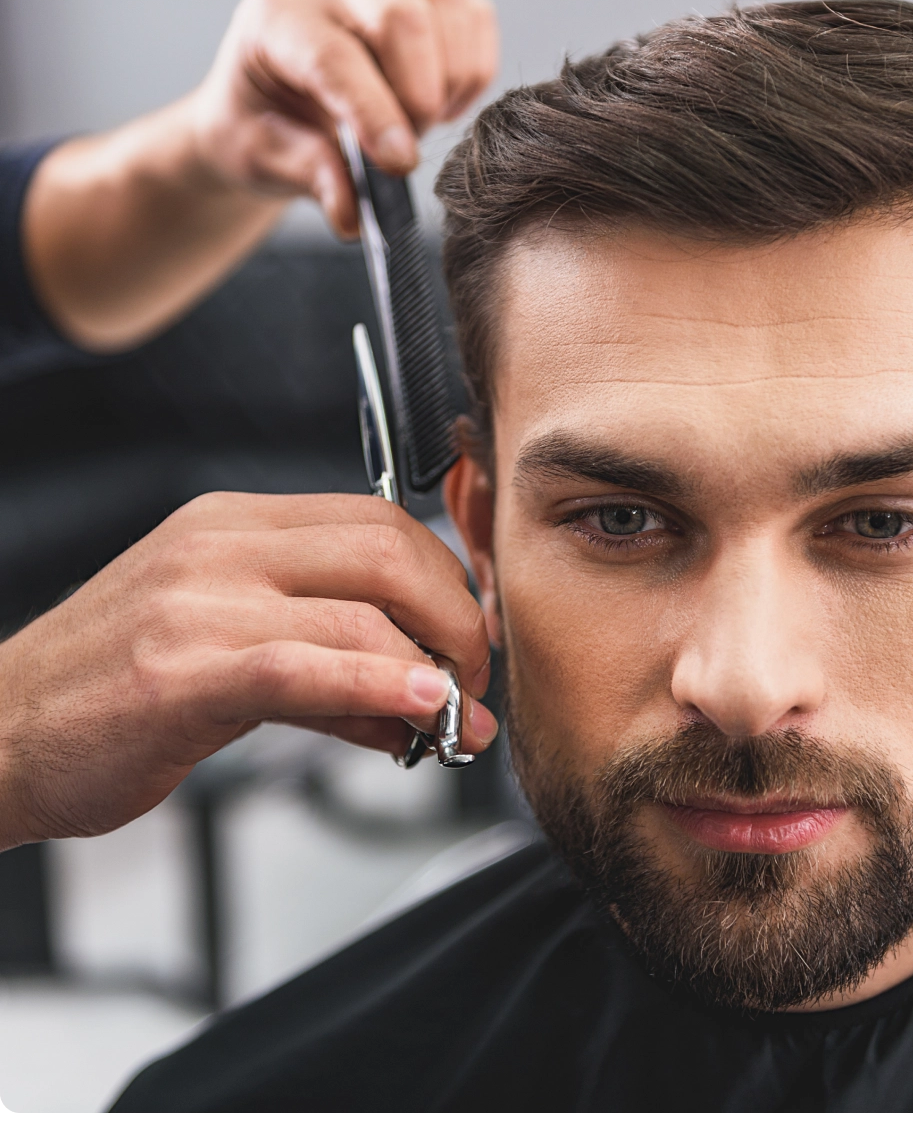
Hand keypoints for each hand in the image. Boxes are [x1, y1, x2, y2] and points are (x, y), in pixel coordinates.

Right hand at [0, 492, 495, 848]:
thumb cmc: (110, 692)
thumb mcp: (227, 657)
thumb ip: (330, 676)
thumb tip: (419, 704)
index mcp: (234, 526)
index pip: (379, 521)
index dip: (448, 577)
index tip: (471, 632)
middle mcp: (221, 546)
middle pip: (389, 549)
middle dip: (457, 616)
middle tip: (474, 676)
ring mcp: (197, 601)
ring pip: (360, 609)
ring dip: (433, 668)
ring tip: (455, 720)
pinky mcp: (178, 671)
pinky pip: (304, 666)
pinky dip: (377, 686)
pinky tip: (418, 708)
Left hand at [187, 0, 498, 235]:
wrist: (276, 114)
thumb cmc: (264, 132)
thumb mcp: (266, 161)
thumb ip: (311, 177)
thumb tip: (352, 214)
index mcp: (278, 22)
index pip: (335, 57)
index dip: (374, 113)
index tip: (400, 165)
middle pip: (402, 17)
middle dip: (418, 97)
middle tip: (402, 153)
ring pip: (444, 5)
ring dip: (449, 81)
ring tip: (418, 125)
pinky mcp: (424, 2)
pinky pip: (474, 18)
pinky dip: (472, 69)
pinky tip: (442, 105)